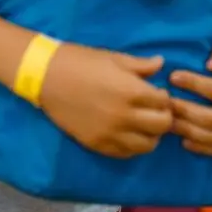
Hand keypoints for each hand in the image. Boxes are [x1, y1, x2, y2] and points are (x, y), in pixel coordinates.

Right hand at [40, 45, 172, 158]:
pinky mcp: (98, 145)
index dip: (163, 97)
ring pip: (148, 145)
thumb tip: (161, 63)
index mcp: (131, 91)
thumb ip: (140, 65)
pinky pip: (126, 153)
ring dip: (150, 134)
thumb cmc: (81, 61)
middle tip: (153, 109)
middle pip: (162, 126)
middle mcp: (125, 116)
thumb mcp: (112, 57)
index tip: (156, 93)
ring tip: (141, 122)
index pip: (164, 102)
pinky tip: (127, 132)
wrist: (47, 76)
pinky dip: (133, 145)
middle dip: (163, 116)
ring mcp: (111, 134)